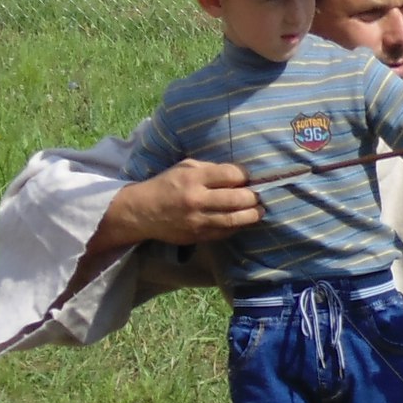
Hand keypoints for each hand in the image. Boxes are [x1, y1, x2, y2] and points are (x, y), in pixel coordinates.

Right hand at [95, 160, 262, 247]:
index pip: (230, 175)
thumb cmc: (166, 185)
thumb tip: (237, 175)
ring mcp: (198, 220)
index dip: (245, 176)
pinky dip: (237, 226)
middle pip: (237, 198)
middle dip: (253, 197)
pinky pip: (224, 232)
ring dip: (252, 215)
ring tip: (260, 211)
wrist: (142, 212)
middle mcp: (197, 199)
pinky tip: (242, 221)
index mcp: (194, 177)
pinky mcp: (198, 236)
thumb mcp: (185, 167)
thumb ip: (210, 169)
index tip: (249, 177)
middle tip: (260, 195)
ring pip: (234, 219)